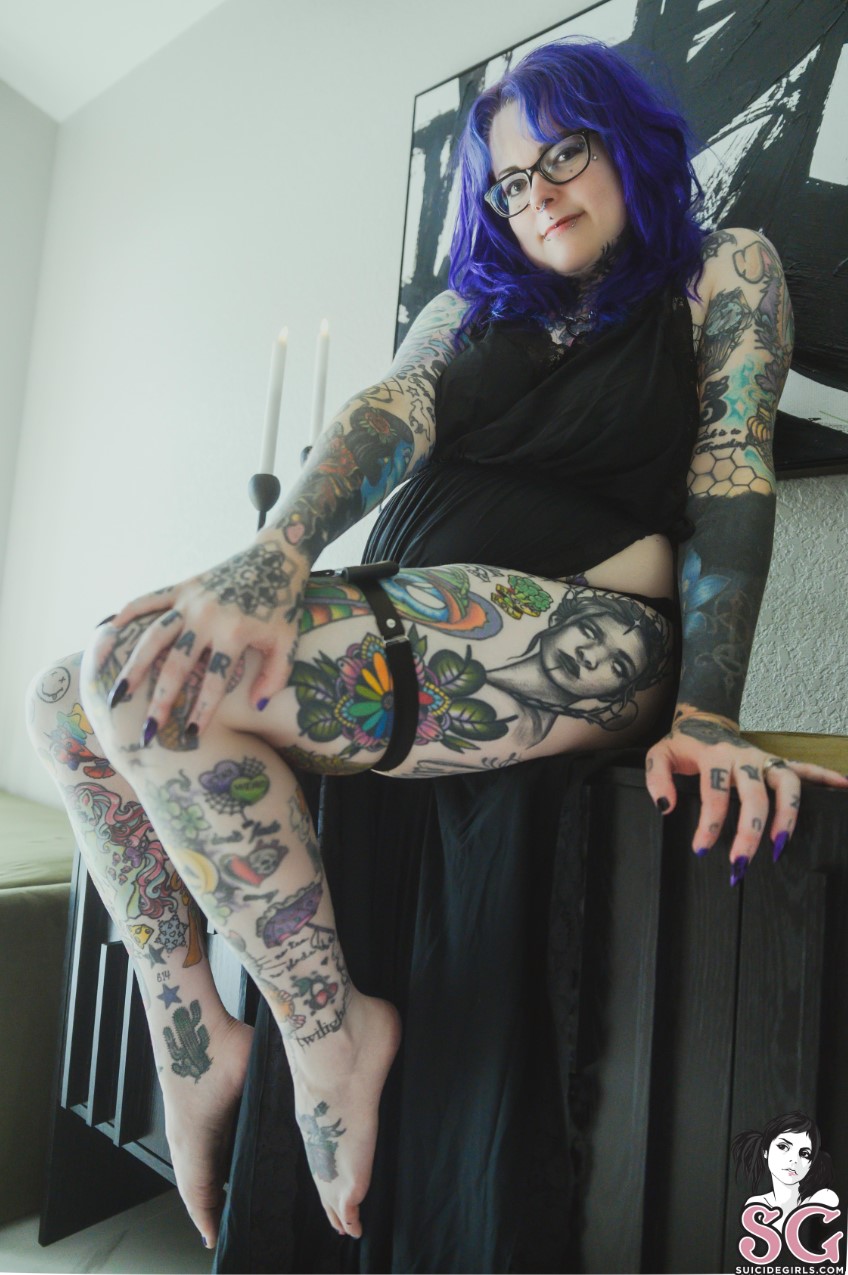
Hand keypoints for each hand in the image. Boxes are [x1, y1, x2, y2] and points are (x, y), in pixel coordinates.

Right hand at [98, 537, 309, 738]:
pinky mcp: (183, 587)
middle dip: (160, 701)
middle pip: (176, 665)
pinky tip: (107, 631)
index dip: (203, 710)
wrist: (276, 558)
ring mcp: (190, 601)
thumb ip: (275, 676)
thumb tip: (256, 705)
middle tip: (146, 731)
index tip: (191, 736)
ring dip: (134, 665)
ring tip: (118, 694)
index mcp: (234, 632)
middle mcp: (207, 617)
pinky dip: (128, 613)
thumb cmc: (283, 604)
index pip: (213, 680)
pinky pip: (149, 600)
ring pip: (154, 636)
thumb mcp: (287, 641)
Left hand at [645, 710, 847, 881]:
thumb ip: (657, 778)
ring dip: (788, 815)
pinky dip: (826, 777)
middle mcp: (744, 757)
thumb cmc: (683, 745)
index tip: (702, 849)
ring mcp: (764, 760)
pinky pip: (806, 769)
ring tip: (781, 845)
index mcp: (715, 756)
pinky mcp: (777, 763)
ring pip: (787, 785)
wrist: (704, 722)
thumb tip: (666, 806)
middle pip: (754, 795)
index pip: (715, 792)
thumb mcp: (659, 755)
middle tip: (741, 861)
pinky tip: (844, 787)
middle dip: (749, 830)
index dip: (709, 823)